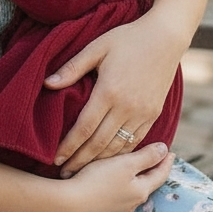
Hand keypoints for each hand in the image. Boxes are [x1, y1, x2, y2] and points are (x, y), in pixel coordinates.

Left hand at [45, 16, 181, 175]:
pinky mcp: (154, 114)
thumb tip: (47, 84)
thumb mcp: (97, 47)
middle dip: (80, 161)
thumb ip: (73, 68)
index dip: (69, 146)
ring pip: (118, 147)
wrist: (165, 38)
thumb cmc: (127, 38)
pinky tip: (109, 159)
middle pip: (99, 144)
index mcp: (109, 91)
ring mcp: (142, 113)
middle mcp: (126, 107)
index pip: (84, 127)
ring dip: (100, 162)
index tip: (55, 158)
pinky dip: (120, 154)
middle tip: (64, 173)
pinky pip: (135, 142)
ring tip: (82, 171)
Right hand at [58, 143, 173, 211]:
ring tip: (131, 169)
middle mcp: (132, 204)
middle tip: (153, 158)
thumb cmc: (98, 180)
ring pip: (130, 192)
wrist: (70, 204)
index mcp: (141, 191)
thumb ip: (146, 157)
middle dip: (149, 171)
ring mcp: (117, 211)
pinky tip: (110, 183)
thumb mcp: (125, 164)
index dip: (165, 161)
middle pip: (146, 184)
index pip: (159, 175)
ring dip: (132, 180)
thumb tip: (165, 150)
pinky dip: (117, 188)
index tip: (171, 151)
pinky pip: (115, 197)